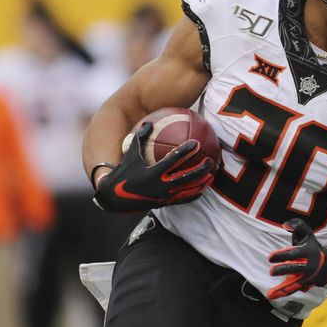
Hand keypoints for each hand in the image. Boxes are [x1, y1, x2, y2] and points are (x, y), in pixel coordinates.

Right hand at [93, 122, 217, 212]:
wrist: (115, 199)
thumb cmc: (123, 173)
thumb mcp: (130, 154)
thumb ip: (140, 138)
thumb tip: (149, 122)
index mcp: (152, 173)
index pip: (173, 160)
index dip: (185, 151)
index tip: (196, 143)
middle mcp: (160, 186)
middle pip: (186, 177)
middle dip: (200, 169)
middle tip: (210, 160)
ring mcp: (164, 197)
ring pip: (187, 190)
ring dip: (201, 183)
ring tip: (212, 176)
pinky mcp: (164, 204)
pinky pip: (183, 200)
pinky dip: (194, 195)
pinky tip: (202, 190)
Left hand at [267, 219, 326, 299]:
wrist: (326, 265)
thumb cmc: (312, 247)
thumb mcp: (307, 234)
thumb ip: (298, 226)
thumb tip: (286, 224)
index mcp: (308, 252)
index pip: (294, 254)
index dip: (283, 255)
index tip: (270, 257)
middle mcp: (308, 266)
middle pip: (295, 269)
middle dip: (283, 270)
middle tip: (272, 272)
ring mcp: (306, 277)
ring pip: (294, 284)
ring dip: (282, 289)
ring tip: (270, 294)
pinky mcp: (303, 285)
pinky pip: (292, 289)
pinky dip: (282, 293)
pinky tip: (271, 295)